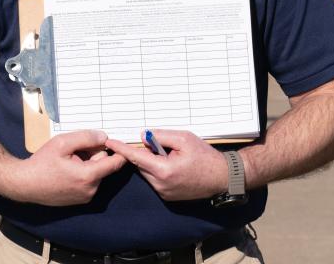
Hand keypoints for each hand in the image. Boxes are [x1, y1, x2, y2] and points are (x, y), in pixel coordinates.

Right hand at [4, 130, 126, 205]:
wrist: (24, 184)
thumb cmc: (42, 162)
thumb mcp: (62, 143)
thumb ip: (85, 138)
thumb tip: (104, 137)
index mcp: (88, 176)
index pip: (115, 163)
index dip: (119, 151)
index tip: (118, 142)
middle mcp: (91, 189)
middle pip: (103, 166)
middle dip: (94, 154)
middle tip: (75, 149)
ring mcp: (85, 197)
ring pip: (95, 173)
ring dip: (87, 164)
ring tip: (67, 160)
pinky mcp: (79, 200)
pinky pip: (88, 182)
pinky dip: (82, 173)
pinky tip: (66, 170)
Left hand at [104, 130, 226, 200]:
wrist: (224, 177)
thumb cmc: (205, 156)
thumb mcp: (183, 138)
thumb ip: (160, 136)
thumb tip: (142, 137)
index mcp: (164, 170)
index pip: (136, 157)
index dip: (121, 148)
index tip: (109, 142)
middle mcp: (161, 185)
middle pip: (140, 165)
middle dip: (144, 153)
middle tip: (159, 145)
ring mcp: (164, 193)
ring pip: (147, 172)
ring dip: (151, 162)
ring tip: (170, 157)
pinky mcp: (168, 197)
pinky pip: (155, 180)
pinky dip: (157, 171)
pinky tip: (173, 166)